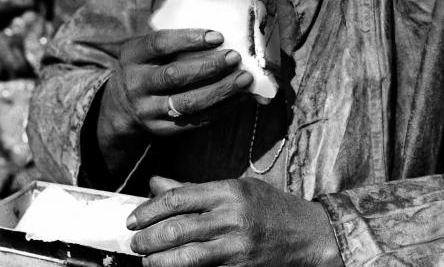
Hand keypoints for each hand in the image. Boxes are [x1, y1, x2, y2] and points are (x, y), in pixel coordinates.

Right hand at [99, 29, 253, 142]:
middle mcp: (136, 83)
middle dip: (210, 66)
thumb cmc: (150, 65)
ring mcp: (147, 109)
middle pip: (175, 75)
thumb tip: (223, 28)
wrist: (124, 105)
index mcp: (132, 55)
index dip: (189, 39)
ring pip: (188, 102)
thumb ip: (176, 38)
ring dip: (221, 90)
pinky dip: (221, 109)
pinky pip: (195, 121)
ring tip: (244, 79)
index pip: (159, 44)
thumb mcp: (150, 48)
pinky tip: (240, 97)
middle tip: (236, 57)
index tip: (218, 36)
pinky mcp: (162, 129)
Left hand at [127, 176, 340, 266]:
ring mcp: (237, 247)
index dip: (149, 210)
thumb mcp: (237, 189)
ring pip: (185, 257)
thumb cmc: (272, 208)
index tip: (132, 219)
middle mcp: (232, 217)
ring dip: (158, 262)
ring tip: (147, 261)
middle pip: (176, 229)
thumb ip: (194, 190)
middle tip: (135, 243)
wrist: (311, 235)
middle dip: (147, 239)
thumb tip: (155, 184)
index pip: (178, 198)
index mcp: (230, 191)